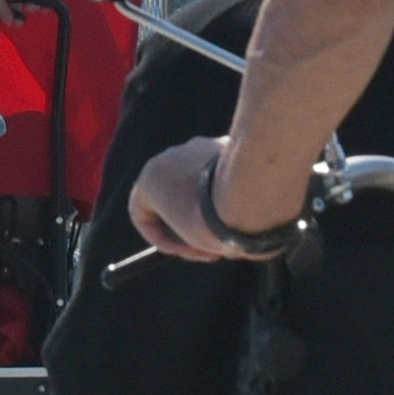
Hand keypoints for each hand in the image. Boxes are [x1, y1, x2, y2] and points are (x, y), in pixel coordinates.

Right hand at [134, 136, 279, 263]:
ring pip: (201, 184)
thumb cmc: (214, 222)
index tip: (183, 251)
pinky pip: (224, 173)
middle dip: (189, 222)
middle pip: (172, 195)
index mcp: (151, 177)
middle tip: (208, 244)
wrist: (252, 193)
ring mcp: (201, 146)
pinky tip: (248, 208)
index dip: (159, 238)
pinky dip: (231, 191)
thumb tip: (201, 231)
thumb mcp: (194, 241)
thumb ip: (189, 233)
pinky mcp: (228, 143)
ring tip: (234, 228)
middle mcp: (172, 155)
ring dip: (212, 207)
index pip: (141, 212)